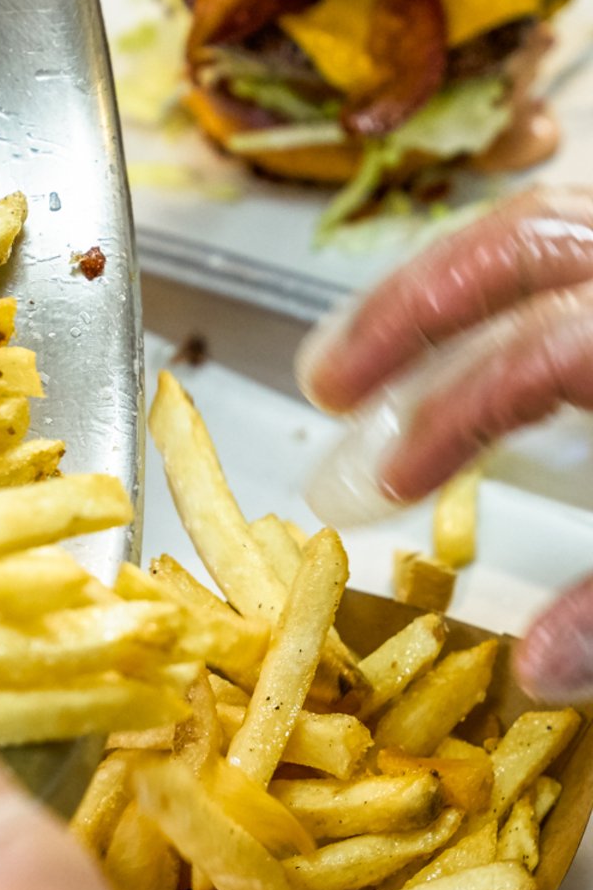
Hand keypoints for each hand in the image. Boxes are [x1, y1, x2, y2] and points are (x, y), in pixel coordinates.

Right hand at [296, 185, 592, 701]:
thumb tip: (538, 671)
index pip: (540, 353)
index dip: (445, 417)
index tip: (374, 485)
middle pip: (526, 241)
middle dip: (404, 312)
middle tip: (321, 381)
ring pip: (544, 218)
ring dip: (438, 282)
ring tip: (358, 347)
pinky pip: (568, 236)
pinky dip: (494, 278)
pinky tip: (455, 331)